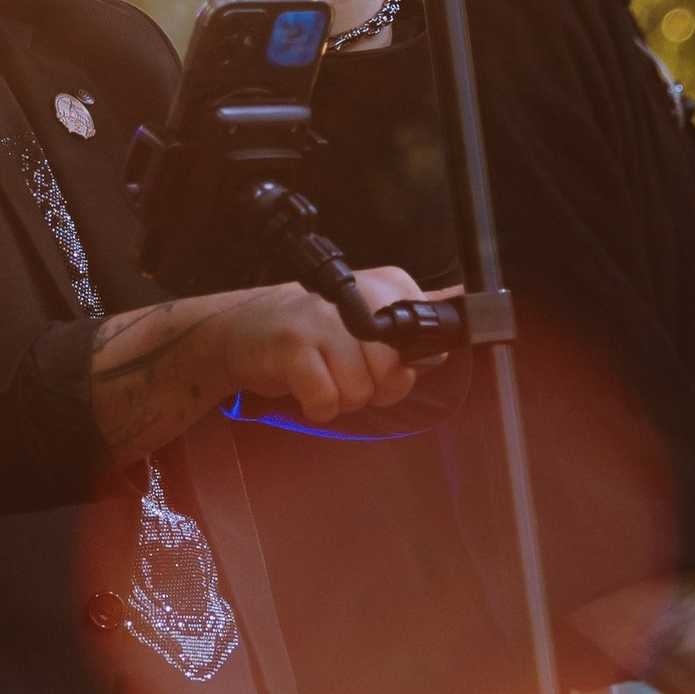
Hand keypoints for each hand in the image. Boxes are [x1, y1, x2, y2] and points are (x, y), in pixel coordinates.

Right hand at [90, 273, 422, 454]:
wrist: (238, 331)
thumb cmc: (308, 332)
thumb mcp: (363, 319)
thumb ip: (408, 326)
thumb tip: (456, 318)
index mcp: (381, 285)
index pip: (425, 332)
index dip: (407, 365)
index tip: (381, 364)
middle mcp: (354, 295)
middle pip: (394, 370)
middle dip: (373, 389)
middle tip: (346, 378)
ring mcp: (321, 319)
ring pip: (361, 389)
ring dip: (342, 400)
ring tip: (322, 380)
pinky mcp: (293, 346)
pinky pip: (327, 400)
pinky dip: (318, 408)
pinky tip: (306, 391)